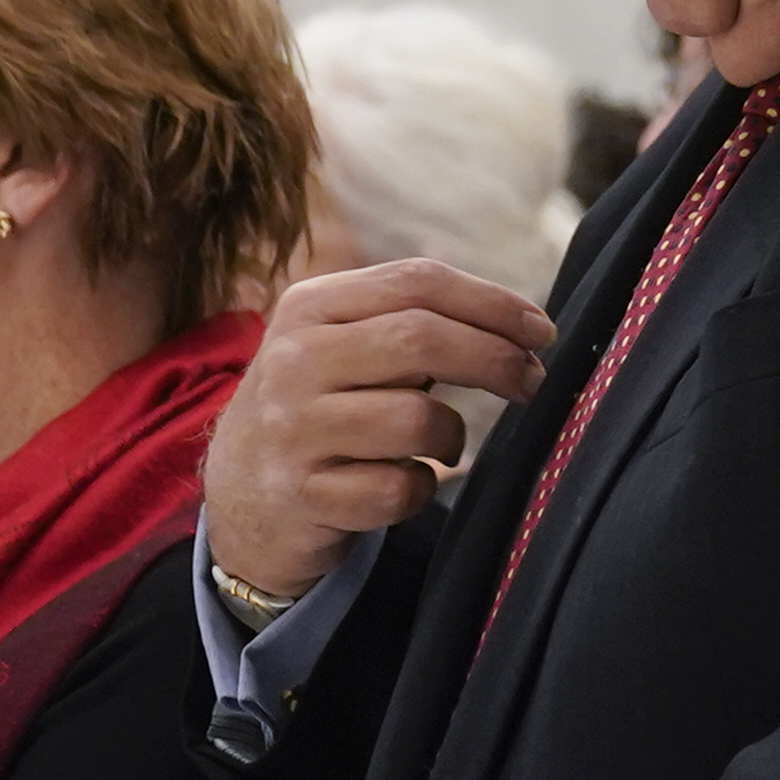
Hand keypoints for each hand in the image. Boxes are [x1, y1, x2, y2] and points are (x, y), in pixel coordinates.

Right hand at [202, 257, 559, 601]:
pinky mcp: (304, 495)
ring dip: (453, 437)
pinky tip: (402, 481)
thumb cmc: (316, 410)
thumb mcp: (336, 345)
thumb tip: (517, 321)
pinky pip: (401, 488)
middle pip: (423, 339)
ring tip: (444, 444)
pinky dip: (420, 488)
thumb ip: (405, 318)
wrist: (238, 497)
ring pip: (419, 419)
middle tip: (531, 382)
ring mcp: (294, 430)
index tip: (541, 331)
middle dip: (496, 359)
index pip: (417, 282)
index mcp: (310, 307)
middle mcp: (295, 360)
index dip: (493, 303)